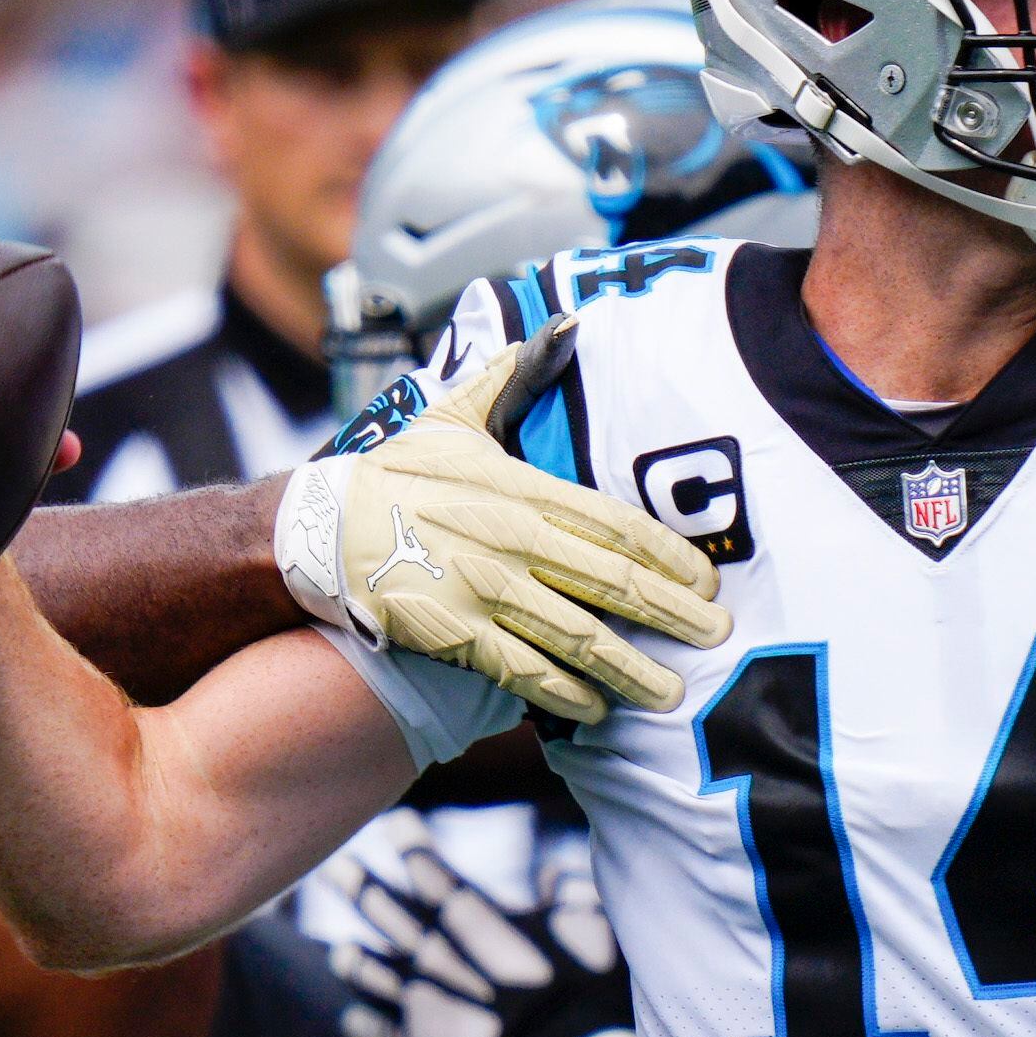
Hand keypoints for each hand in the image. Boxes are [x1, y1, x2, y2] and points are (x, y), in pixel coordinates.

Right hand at [275, 332, 731, 721]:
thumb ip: (515, 375)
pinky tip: (597, 711)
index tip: (709, 576)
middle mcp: (513, 541)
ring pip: (577, 635)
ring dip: (629, 667)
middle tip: (717, 634)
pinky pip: (522, 670)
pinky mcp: (454, 634)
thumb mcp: (453, 413)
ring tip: (670, 690)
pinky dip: (563, 693)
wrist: (318, 528)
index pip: (614, 524)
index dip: (668, 554)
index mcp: (521, 489)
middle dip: (672, 612)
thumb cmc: (392, 473)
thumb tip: (566, 325)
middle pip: (612, 583)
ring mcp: (485, 591)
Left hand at [326, 836, 633, 1036]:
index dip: (412, 845)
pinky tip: (350, 1020)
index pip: (432, 873)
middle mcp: (435, 954)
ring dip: (356, 962)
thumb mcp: (591, 922)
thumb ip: (567, 893)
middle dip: (361, 888)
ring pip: (373, 975)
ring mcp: (420, 1003)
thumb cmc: (585, 984)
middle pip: (388, 915)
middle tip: (334, 867)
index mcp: (472, 919)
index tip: (393, 822)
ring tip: (339, 953)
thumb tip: (550, 875)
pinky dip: (363, 1027)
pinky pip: (380, 1036)